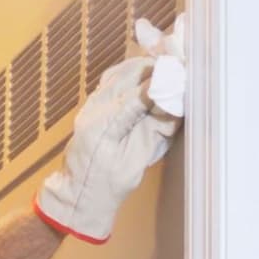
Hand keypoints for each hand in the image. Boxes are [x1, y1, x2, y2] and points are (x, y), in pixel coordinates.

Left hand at [33, 24, 184, 243]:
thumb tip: (174, 104)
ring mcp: (90, 106)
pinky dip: (131, 73)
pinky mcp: (90, 106)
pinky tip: (147, 74)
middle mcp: (94, 109)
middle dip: (155, 67)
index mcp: (105, 126)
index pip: (139, 94)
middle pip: (128, 75)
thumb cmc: (108, 186)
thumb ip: (154, 132)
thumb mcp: (135, 163)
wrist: (77, 195)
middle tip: (179, 64)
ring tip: (167, 64)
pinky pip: (112, 80)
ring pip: (119, 73)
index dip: (162, 82)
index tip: (182, 73)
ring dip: (143, 66)